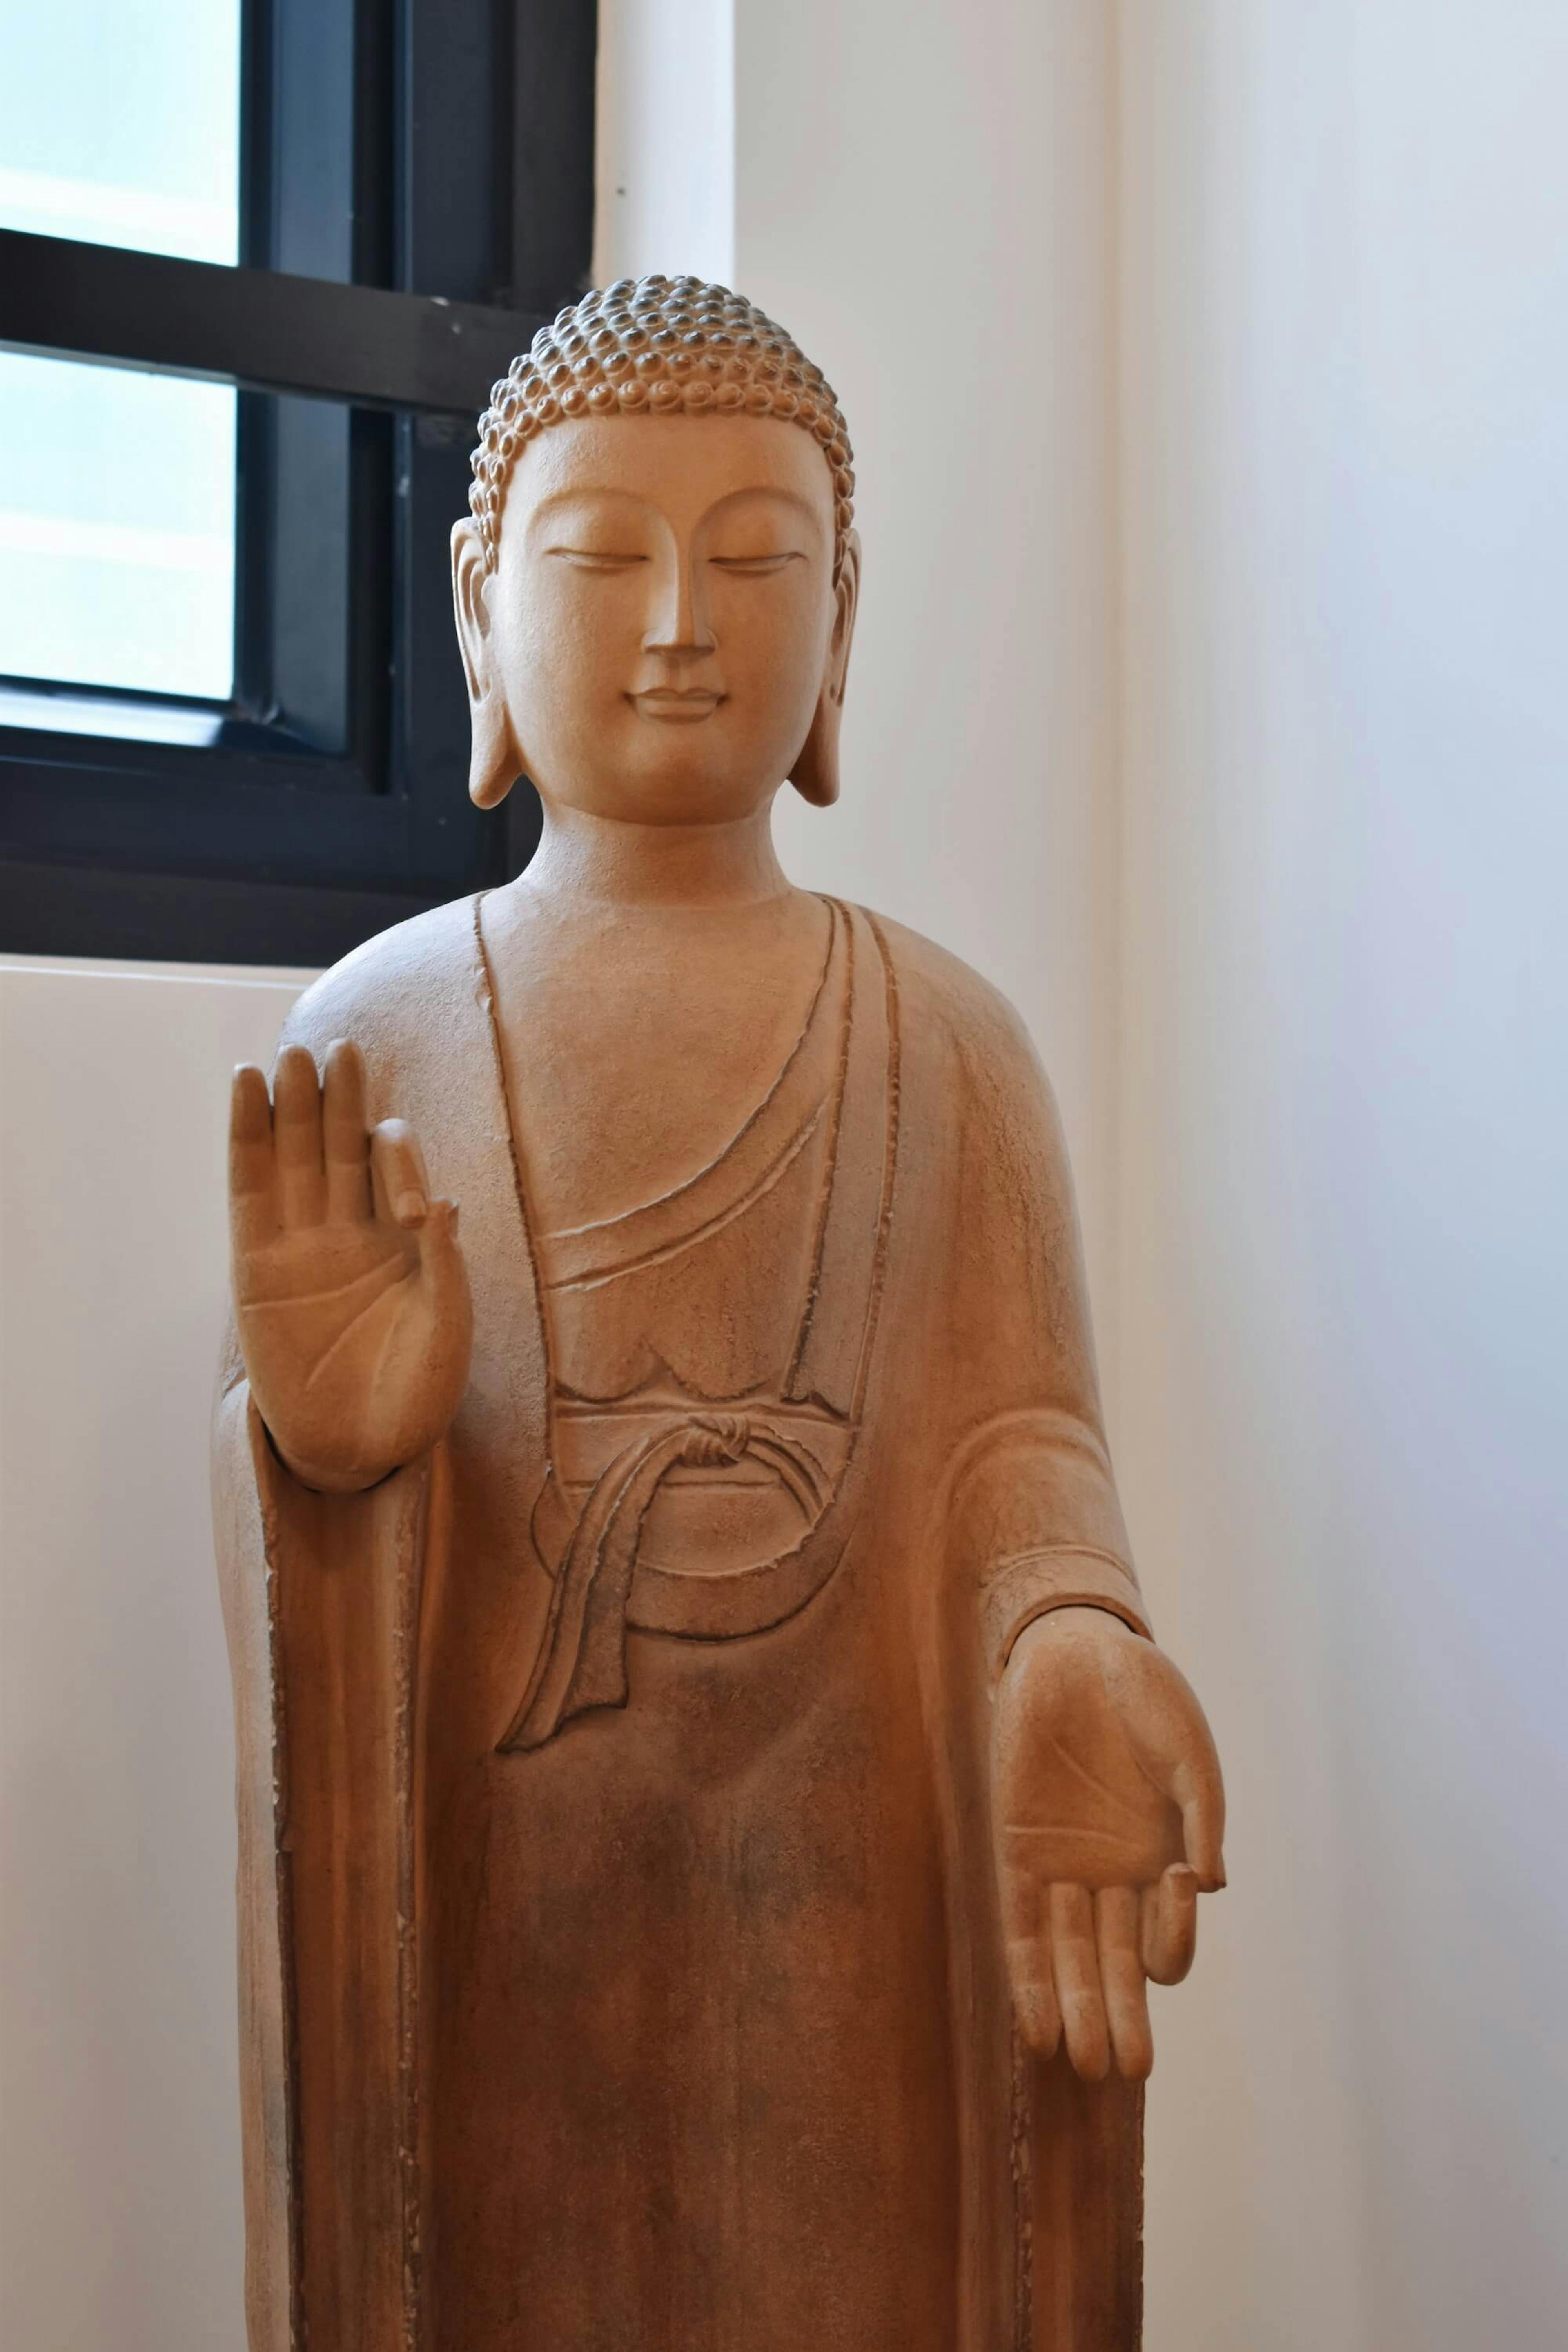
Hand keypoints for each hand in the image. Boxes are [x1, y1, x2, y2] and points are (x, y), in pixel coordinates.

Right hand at [229, 1039, 472, 1490]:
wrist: (362, 1450)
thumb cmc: (416, 1394)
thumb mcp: (449, 1328)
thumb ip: (445, 1265)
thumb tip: (440, 1201)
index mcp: (403, 1239)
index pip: (395, 1167)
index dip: (398, 1160)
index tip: (407, 1210)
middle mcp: (351, 1230)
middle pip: (341, 1144)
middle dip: (341, 1098)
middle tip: (342, 1046)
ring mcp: (301, 1243)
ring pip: (294, 1156)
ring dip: (293, 1107)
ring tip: (294, 1055)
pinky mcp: (256, 1264)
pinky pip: (250, 1189)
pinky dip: (247, 1138)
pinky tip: (248, 1088)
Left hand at [992, 1606, 1223, 2081]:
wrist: (1076, 1651)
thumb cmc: (1145, 1695)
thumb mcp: (1186, 1747)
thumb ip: (1202, 1809)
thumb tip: (1212, 1881)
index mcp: (1164, 1865)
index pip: (1169, 1940)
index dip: (1175, 1935)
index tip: (1176, 1883)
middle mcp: (1115, 1881)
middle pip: (1119, 1970)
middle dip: (1123, 2019)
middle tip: (1125, 2070)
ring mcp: (1065, 1873)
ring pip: (1070, 1961)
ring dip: (1076, 2010)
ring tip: (1080, 2062)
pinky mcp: (1017, 1855)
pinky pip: (1022, 1930)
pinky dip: (1029, 1977)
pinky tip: (1036, 2024)